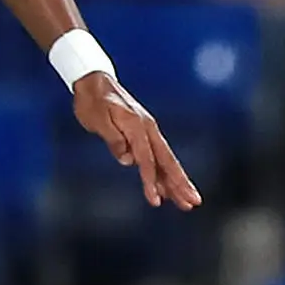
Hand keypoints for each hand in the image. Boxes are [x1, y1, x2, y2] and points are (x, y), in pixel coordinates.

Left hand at [74, 74, 200, 208]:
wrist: (93, 81)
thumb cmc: (93, 101)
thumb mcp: (98, 119)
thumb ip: (113, 139)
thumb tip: (127, 160)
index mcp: (137, 126)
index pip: (146, 159)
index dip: (151, 181)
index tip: (155, 201)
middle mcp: (147, 129)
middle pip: (166, 161)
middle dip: (180, 184)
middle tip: (192, 203)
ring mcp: (147, 131)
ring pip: (165, 160)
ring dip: (176, 182)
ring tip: (187, 202)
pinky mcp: (142, 133)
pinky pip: (156, 156)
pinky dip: (163, 172)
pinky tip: (167, 188)